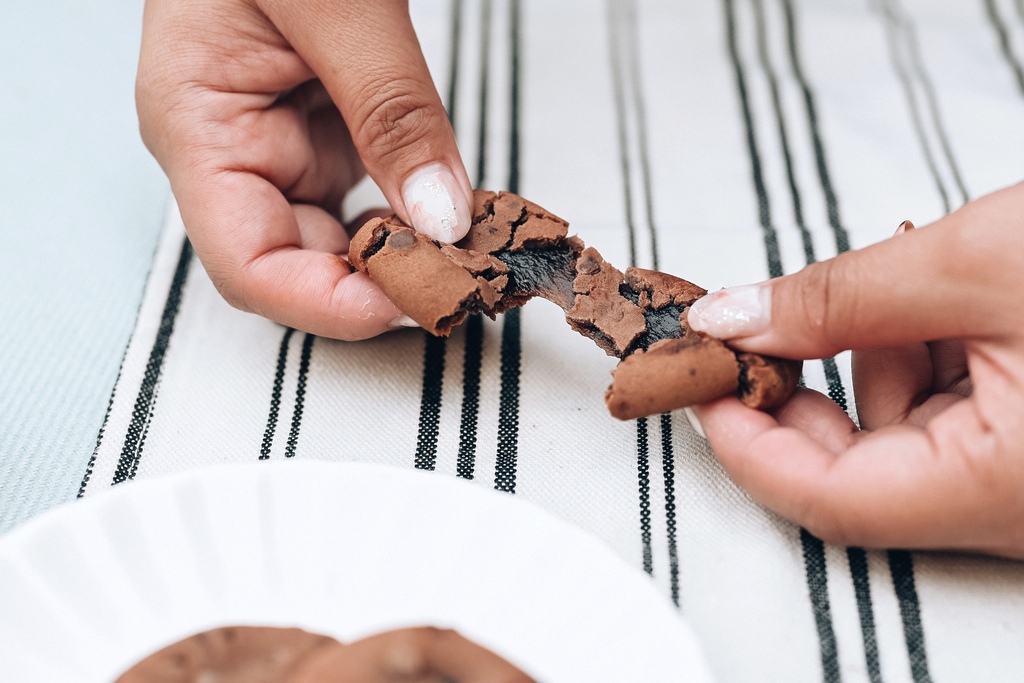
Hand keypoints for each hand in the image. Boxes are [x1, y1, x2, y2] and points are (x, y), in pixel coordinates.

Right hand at [136, 0, 473, 338]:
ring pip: (341, 234)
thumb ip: (392, 111)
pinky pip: (368, 190)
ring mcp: (278, 136)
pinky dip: (413, 207)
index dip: (326, 304)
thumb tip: (442, 217)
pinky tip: (455, 211)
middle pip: (300, 261)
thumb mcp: (337, 5)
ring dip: (405, 252)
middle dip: (382, 282)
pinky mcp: (322, 120)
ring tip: (472, 252)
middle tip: (466, 283)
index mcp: (196, 123)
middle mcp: (232, 144)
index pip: (248, 265)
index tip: (412, 304)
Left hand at [686, 181, 1023, 556]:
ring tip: (913, 284)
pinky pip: (953, 419)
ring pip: (903, 437)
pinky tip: (947, 302)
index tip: (698, 382)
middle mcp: (1020, 506)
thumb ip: (838, 300)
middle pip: (857, 470)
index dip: (743, 442)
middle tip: (776, 320)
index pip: (826, 501)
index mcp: (1004, 487)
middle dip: (808, 388)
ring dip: (876, 358)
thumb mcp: (975, 263)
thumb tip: (733, 320)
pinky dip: (927, 359)